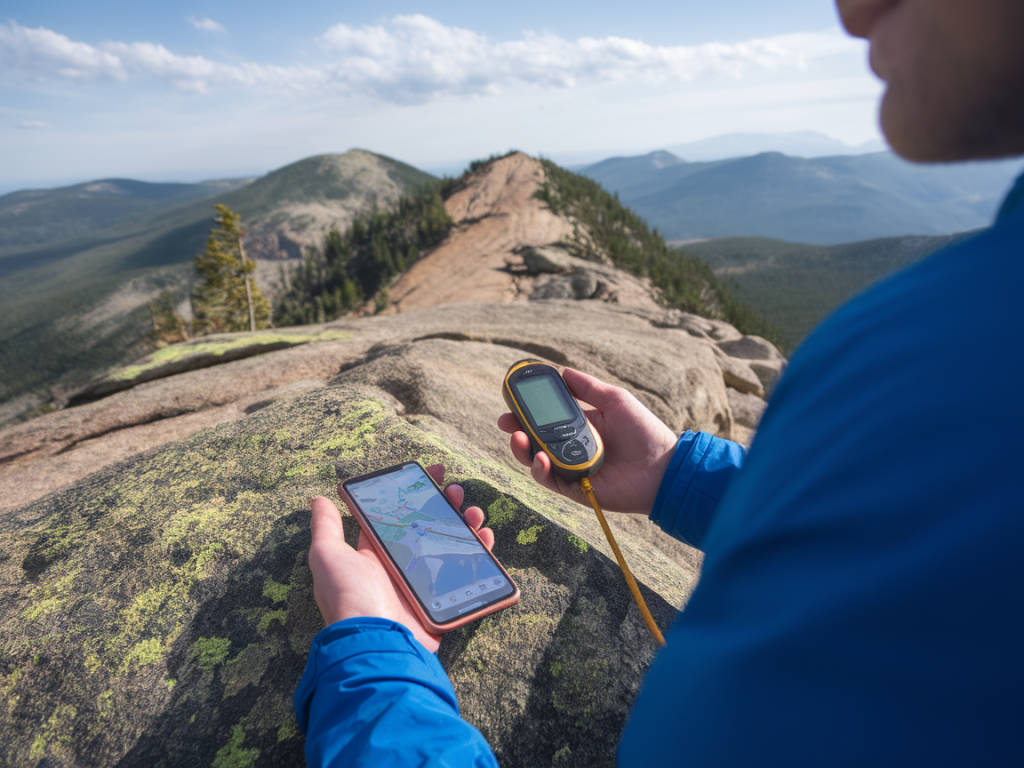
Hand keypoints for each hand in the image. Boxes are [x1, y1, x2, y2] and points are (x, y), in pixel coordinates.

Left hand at [307, 464, 493, 652]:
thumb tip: (318, 499)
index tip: (433, 473)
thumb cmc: (350, 596)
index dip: (415, 492)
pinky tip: (485, 538)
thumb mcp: (328, 556)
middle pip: (430, 525)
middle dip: (445, 504)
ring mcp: (425, 582)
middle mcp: (401, 565)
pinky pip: (468, 570)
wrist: (377, 642)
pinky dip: (480, 552)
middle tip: (456, 491)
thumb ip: (326, 527)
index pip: (399, 513)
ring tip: (473, 513)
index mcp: (376, 552)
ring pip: (452, 543)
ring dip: (465, 523)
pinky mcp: (445, 599)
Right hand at [498, 368, 677, 514]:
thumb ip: (589, 388)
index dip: (527, 410)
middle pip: (535, 440)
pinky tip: (540, 459)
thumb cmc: (645, 432)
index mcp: (579, 425)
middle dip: (516, 430)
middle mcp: (571, 447)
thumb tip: (563, 371)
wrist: (664, 468)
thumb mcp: (616, 401)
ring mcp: (572, 469)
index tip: (511, 400)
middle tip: (506, 421)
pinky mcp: (576, 489)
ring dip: (522, 450)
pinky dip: (541, 470)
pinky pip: (551, 480)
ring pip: (537, 461)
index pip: (545, 417)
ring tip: (517, 438)